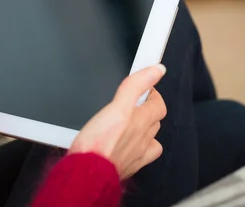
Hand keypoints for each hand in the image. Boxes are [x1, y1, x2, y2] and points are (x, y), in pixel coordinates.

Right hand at [69, 64, 166, 179]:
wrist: (87, 175)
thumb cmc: (98, 144)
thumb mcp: (116, 107)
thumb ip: (135, 86)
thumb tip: (157, 69)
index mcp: (140, 122)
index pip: (158, 104)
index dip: (152, 93)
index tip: (144, 87)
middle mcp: (143, 139)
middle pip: (154, 120)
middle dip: (148, 108)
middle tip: (135, 101)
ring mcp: (136, 154)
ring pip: (149, 138)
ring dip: (144, 127)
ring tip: (131, 121)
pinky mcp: (127, 166)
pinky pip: (141, 155)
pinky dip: (139, 147)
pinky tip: (129, 144)